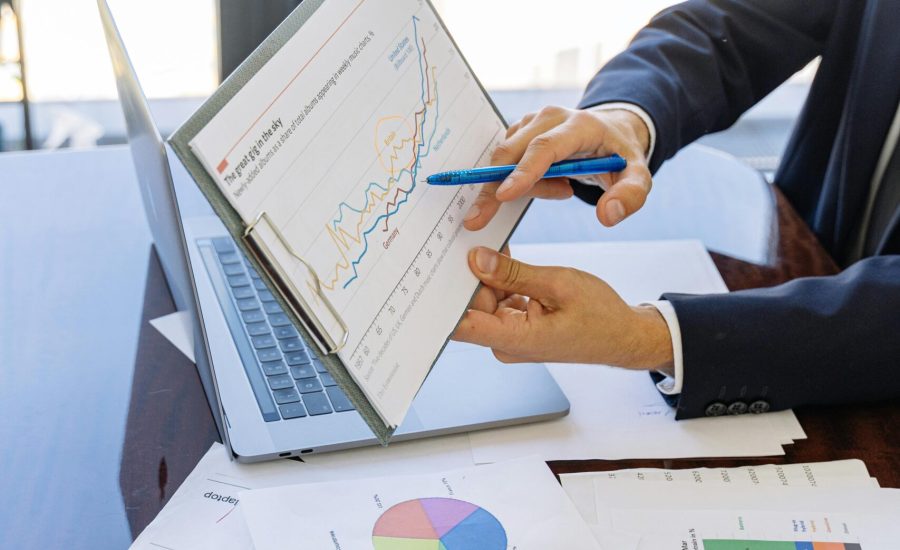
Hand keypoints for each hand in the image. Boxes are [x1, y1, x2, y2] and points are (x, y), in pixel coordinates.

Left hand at [453, 247, 672, 369]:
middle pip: (471, 306)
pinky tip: (506, 260)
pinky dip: (501, 282)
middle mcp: (507, 343)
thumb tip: (477, 259)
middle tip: (468, 240)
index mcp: (516, 339)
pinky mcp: (516, 328)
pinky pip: (498, 301)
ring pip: (484, 300)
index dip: (442, 300)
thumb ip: (514, 273)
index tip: (431, 273)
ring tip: (492, 247)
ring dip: (488, 276)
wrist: (622, 336)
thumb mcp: (558, 283)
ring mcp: (511, 336)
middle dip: (470, 275)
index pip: (461, 325)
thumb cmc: (600, 316)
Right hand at [463, 106, 651, 230]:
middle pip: (512, 152)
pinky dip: (521, 181)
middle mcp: (550, 117)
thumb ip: (630, 196)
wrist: (611, 133)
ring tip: (562, 190)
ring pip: (507, 159)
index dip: (522, 172)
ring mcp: (531, 121)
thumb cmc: (621, 157)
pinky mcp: (521, 130)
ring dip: (523, 186)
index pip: (544, 148)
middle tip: (478, 219)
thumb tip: (607, 215)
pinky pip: (507, 161)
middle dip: (492, 187)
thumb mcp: (638, 177)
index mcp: (579, 125)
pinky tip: (552, 184)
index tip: (502, 196)